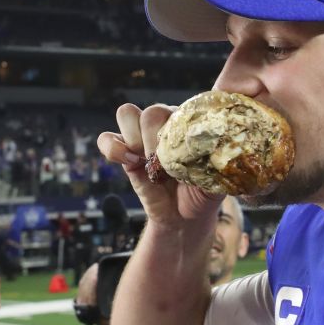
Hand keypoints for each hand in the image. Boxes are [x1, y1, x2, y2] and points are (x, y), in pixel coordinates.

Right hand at [96, 103, 222, 227]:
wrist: (184, 216)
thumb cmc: (204, 192)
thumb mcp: (217, 179)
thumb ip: (218, 162)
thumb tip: (215, 143)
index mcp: (190, 122)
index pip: (180, 108)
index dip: (180, 128)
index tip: (181, 155)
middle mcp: (165, 123)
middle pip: (151, 111)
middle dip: (154, 140)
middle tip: (162, 163)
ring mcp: (142, 136)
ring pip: (126, 113)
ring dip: (133, 138)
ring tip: (144, 161)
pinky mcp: (124, 152)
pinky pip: (106, 138)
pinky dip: (113, 149)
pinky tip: (130, 163)